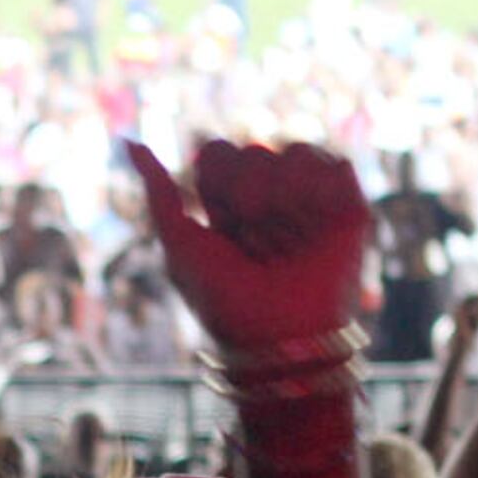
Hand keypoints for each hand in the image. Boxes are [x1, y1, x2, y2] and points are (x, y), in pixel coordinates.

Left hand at [125, 140, 372, 355]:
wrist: (279, 335)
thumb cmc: (223, 299)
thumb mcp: (179, 243)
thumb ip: (157, 192)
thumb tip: (128, 142)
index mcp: (230, 204)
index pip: (217, 152)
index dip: (216, 182)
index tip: (221, 224)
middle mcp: (271, 197)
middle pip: (251, 149)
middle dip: (246, 196)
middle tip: (254, 242)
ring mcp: (311, 200)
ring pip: (290, 151)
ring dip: (281, 200)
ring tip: (287, 241)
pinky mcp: (349, 206)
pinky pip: (330, 164)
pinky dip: (316, 195)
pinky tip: (314, 228)